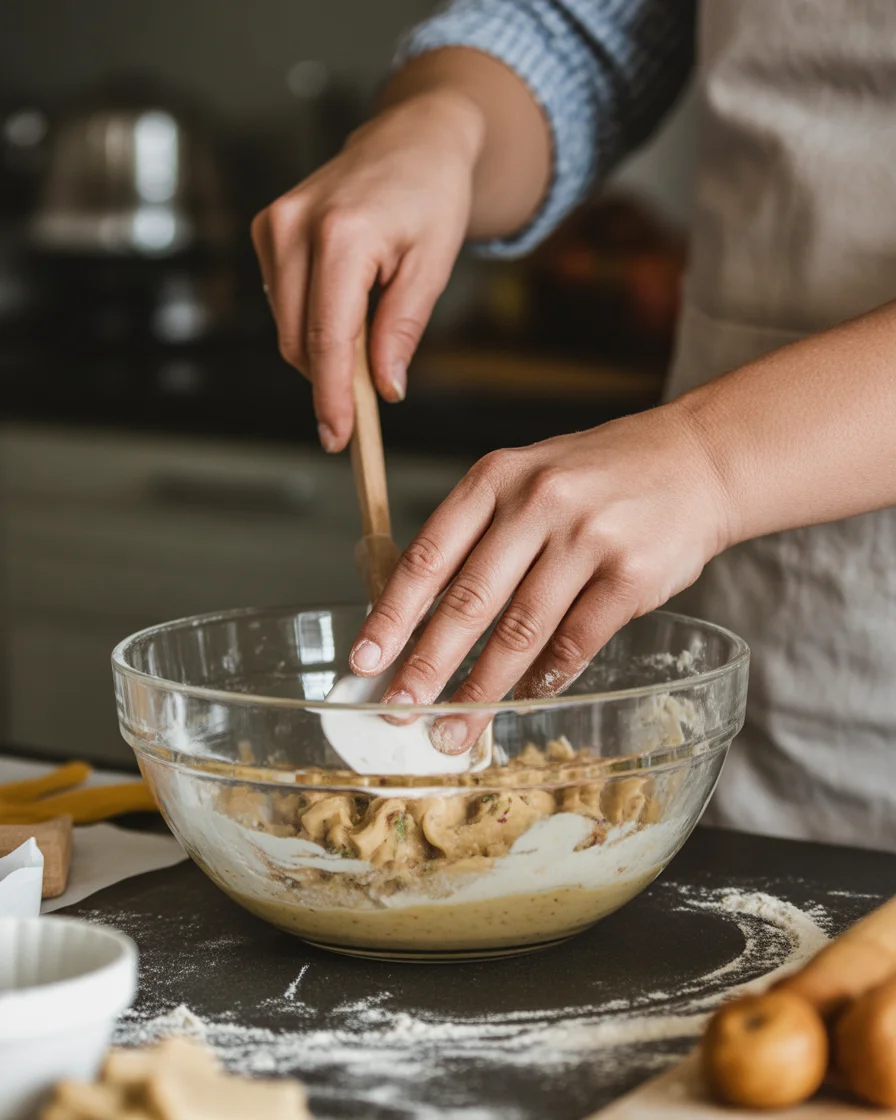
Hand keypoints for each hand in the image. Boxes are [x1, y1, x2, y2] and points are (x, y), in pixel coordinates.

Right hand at [251, 90, 483, 451]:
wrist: (412, 138)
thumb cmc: (431, 196)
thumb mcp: (434, 266)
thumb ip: (403, 329)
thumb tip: (384, 389)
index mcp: (342, 235)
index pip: (328, 338)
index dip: (332, 396)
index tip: (337, 437)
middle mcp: (294, 227)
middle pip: (298, 339)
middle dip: (329, 381)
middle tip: (365, 409)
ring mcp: (274, 225)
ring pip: (286, 326)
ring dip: (322, 352)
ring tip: (369, 340)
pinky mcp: (267, 229)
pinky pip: (282, 301)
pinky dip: (311, 322)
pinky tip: (345, 310)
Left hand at [349, 404, 732, 752]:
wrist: (698, 460)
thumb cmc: (599, 476)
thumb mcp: (527, 478)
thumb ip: (477, 535)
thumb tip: (419, 615)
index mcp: (497, 477)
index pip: (429, 555)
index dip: (392, 614)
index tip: (365, 660)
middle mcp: (537, 502)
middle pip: (468, 601)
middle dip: (427, 666)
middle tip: (399, 711)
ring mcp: (587, 538)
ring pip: (520, 631)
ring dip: (482, 690)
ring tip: (455, 728)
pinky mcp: (632, 574)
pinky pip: (576, 641)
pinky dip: (546, 677)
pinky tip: (525, 699)